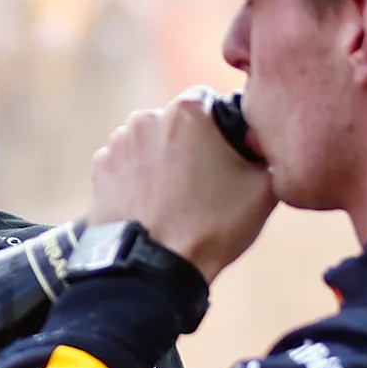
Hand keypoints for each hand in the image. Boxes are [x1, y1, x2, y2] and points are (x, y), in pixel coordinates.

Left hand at [89, 90, 278, 279]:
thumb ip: (267, 152)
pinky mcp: (99, 171)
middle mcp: (146, 119)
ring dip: (161, 160)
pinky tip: (152, 206)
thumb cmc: (210, 226)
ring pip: (149, 143)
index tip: (226, 152)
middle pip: (175, 123)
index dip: (220, 125)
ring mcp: (117, 145)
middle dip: (189, 144)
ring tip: (176, 199)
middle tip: (204, 182)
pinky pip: (126, 166)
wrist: (152, 268)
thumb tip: (264, 146)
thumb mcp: (264, 188)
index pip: (208, 99)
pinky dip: (137, 179)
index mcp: (187, 112)